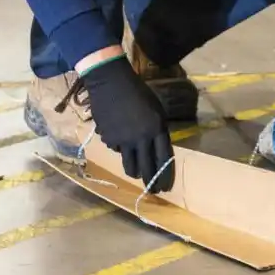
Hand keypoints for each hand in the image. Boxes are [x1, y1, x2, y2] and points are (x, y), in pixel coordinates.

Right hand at [80, 59, 176, 191]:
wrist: (111, 83)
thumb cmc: (138, 93)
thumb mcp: (156, 109)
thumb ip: (159, 130)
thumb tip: (158, 149)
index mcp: (157, 128)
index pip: (164, 159)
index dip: (165, 175)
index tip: (166, 187)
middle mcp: (141, 137)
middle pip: (147, 167)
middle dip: (150, 182)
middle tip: (152, 191)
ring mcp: (123, 139)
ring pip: (129, 165)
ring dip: (134, 171)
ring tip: (136, 173)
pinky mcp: (109, 138)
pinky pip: (116, 150)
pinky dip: (119, 148)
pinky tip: (119, 138)